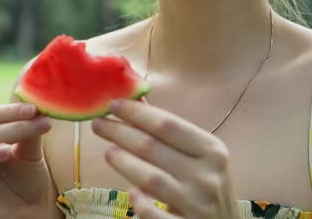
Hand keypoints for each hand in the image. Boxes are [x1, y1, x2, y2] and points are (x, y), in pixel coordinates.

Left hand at [91, 99, 240, 218]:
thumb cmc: (208, 186)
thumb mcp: (202, 158)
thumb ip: (172, 135)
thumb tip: (137, 104)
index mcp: (213, 151)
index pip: (168, 124)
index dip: (137, 113)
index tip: (113, 103)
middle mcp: (207, 175)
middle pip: (153, 148)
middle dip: (120, 133)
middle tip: (98, 124)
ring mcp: (197, 204)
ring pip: (150, 179)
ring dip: (124, 162)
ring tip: (108, 151)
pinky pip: (152, 213)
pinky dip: (140, 202)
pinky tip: (132, 192)